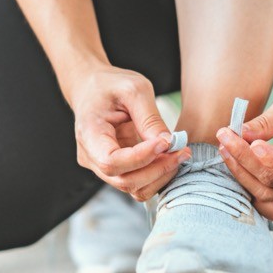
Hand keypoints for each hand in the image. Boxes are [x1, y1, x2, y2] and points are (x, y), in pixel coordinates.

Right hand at [66, 65, 188, 200]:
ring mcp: (101, 166)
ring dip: (160, 175)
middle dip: (157, 169)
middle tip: (183, 151)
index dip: (141, 157)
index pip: (111, 161)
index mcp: (89, 133)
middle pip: (124, 180)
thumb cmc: (111, 84)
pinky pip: (137, 183)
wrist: (92, 88)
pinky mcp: (116, 169)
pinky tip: (170, 158)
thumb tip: (169, 144)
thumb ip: (150, 117)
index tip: (166, 142)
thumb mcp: (134, 89)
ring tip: (180, 154)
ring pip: (133, 187)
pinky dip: (157, 176)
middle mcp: (91, 156)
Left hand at [215, 84, 272, 220]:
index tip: (254, 145)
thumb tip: (241, 133)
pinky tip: (231, 158)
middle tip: (227, 137)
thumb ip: (268, 121)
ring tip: (225, 145)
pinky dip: (244, 177)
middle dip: (247, 161)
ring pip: (264, 190)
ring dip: (241, 170)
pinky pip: (261, 189)